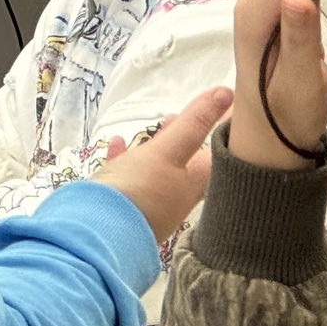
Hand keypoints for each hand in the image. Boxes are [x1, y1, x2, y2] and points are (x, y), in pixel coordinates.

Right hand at [92, 87, 232, 242]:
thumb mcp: (166, 151)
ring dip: (161, 145)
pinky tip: (116, 142)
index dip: (223, 129)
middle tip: (192, 113)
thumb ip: (194, 123)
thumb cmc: (138, 190)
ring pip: (162, 169)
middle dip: (192, 137)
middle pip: (192, 163)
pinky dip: (126, 157)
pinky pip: (129, 176)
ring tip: (160, 124)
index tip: (230, 106)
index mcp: (194, 184)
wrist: (96, 233)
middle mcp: (177, 197)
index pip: (219, 153)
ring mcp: (151, 204)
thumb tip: (227, 92)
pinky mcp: (125, 206)